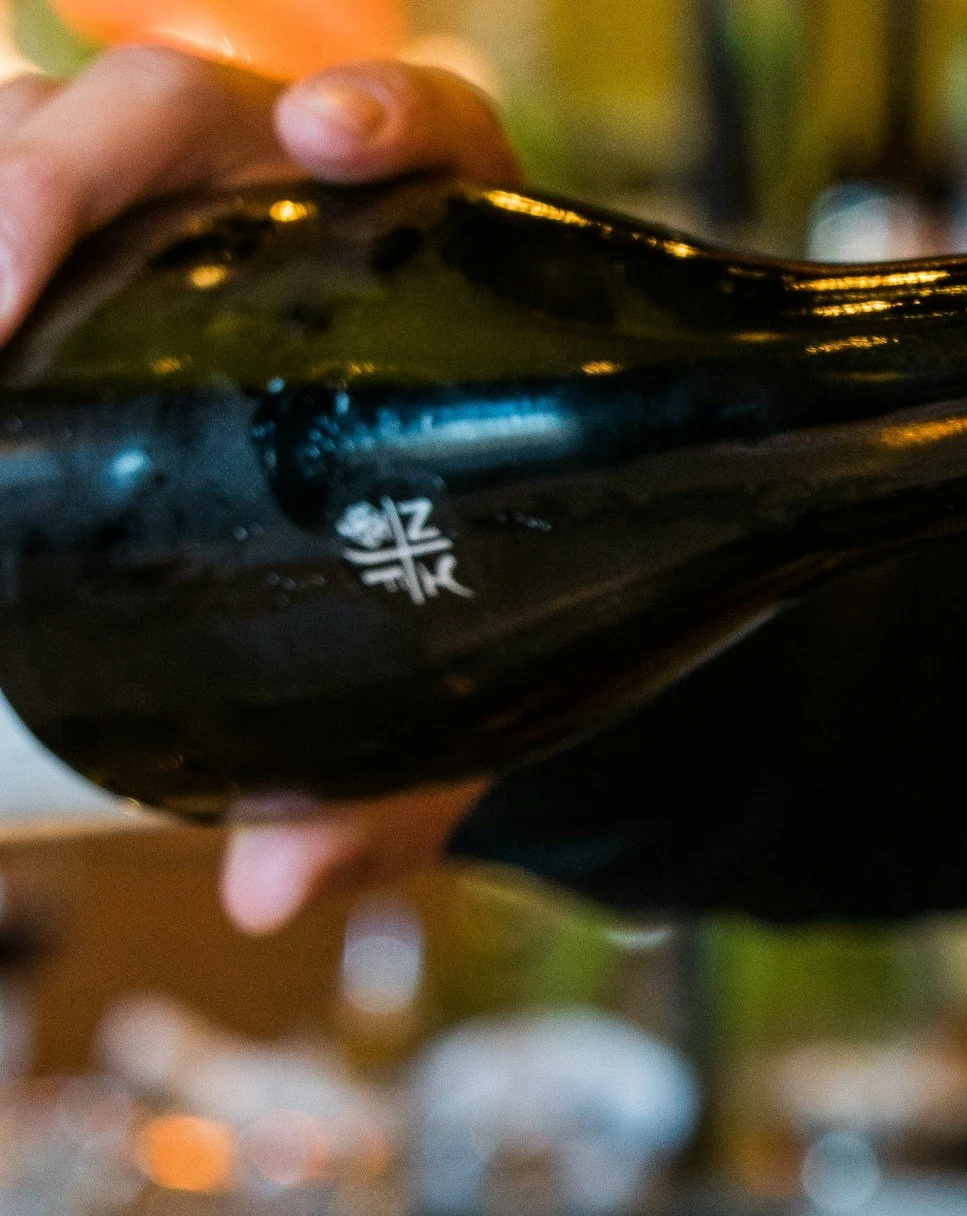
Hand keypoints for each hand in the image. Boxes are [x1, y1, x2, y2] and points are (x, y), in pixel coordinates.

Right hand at [0, 47, 519, 921]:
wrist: (444, 625)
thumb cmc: (457, 639)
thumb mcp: (435, 723)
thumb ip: (369, 797)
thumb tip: (266, 889)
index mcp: (438, 260)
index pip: (422, 122)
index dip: (379, 110)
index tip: (330, 144)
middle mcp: (304, 206)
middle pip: (182, 109)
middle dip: (72, 166)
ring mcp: (189, 220)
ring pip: (63, 127)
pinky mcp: (102, 261)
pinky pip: (22, 198)